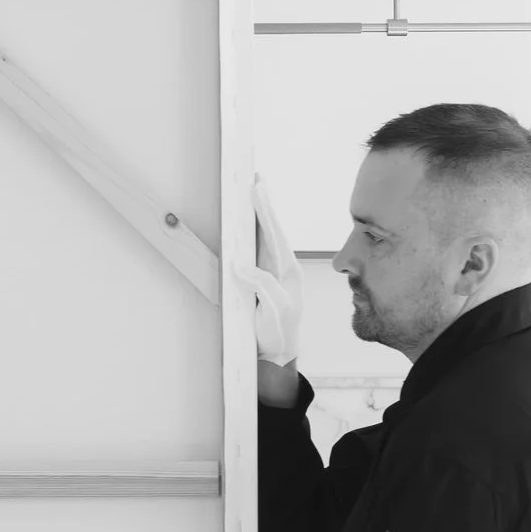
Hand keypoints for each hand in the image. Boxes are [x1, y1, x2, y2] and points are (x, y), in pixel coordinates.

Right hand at [252, 180, 303, 384]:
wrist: (278, 352)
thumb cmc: (279, 332)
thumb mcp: (274, 308)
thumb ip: (262, 285)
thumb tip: (241, 265)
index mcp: (289, 271)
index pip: (275, 234)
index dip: (266, 210)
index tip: (258, 189)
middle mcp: (282, 267)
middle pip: (271, 228)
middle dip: (264, 203)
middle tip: (257, 179)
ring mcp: (273, 272)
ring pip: (264, 236)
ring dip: (258, 215)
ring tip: (253, 192)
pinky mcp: (263, 278)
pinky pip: (257, 249)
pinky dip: (252, 232)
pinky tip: (248, 222)